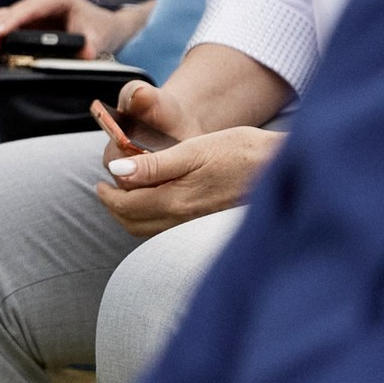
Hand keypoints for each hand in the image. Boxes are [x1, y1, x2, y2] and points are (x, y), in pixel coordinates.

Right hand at [0, 0, 140, 59]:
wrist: (102, 26)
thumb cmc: (100, 30)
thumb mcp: (100, 39)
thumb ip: (92, 47)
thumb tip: (84, 54)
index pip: (33, 6)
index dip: (14, 20)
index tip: (0, 33)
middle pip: (12, 10)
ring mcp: (30, 8)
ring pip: (2, 15)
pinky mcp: (23, 19)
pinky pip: (2, 23)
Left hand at [96, 123, 282, 236]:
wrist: (282, 168)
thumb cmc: (242, 152)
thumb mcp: (194, 150)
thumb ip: (153, 164)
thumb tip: (117, 171)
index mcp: (176, 201)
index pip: (127, 206)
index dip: (108, 196)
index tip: (101, 184)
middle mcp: (183, 221)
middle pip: (134, 224)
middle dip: (116, 208)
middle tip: (108, 190)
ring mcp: (196, 228)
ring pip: (150, 231)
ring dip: (132, 215)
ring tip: (128, 195)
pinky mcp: (207, 226)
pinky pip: (168, 232)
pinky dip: (152, 220)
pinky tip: (158, 201)